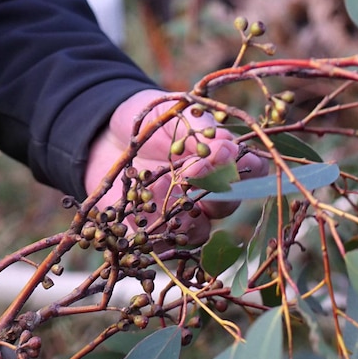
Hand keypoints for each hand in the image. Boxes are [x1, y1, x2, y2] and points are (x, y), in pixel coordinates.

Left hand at [86, 89, 267, 244]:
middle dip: (214, 192)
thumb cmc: (149, 120)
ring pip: (200, 232)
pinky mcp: (151, 230)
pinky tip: (140, 218)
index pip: (252, 171)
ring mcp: (180, 214)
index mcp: (220, 162)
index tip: (221, 152)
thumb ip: (201, 131)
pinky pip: (159, 245)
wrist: (105, 134)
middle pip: (228, 205)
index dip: (245, 168)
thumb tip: (227, 147)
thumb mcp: (175, 114)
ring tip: (170, 202)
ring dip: (189, 221)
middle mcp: (206, 193)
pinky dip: (152, 235)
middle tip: (190, 172)